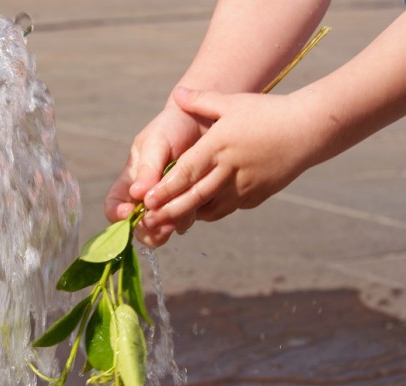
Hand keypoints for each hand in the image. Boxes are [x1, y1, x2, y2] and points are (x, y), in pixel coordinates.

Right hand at [104, 102, 208, 246]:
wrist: (204, 122)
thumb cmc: (172, 128)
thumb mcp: (156, 142)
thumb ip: (148, 168)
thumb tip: (137, 194)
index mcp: (129, 183)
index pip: (113, 207)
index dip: (117, 215)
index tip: (129, 212)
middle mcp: (145, 199)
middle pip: (137, 228)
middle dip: (147, 230)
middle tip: (161, 223)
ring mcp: (167, 205)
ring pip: (161, 231)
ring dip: (170, 225)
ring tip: (183, 208)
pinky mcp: (188, 207)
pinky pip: (184, 223)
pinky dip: (188, 217)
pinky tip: (197, 201)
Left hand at [140, 87, 315, 241]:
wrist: (309, 130)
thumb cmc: (268, 113)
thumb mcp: (233, 102)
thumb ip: (202, 100)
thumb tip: (178, 94)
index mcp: (220, 145)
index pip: (187, 171)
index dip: (166, 188)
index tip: (147, 199)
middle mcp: (230, 169)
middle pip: (195, 195)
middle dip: (170, 210)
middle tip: (149, 219)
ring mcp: (245, 185)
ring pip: (211, 207)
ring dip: (189, 214)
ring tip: (169, 220)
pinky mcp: (257, 196)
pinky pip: (229, 208)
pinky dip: (211, 212)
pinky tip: (199, 212)